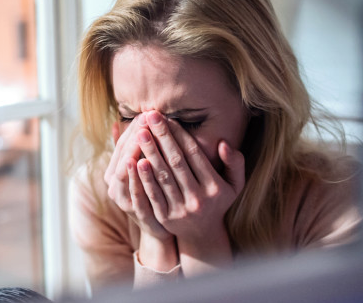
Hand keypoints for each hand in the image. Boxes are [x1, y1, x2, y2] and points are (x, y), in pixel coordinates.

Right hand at [104, 114, 171, 239]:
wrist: (161, 230)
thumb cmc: (152, 194)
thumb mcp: (139, 171)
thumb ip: (129, 150)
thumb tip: (115, 123)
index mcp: (113, 174)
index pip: (121, 146)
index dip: (132, 129)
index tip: (145, 113)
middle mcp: (114, 187)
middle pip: (123, 156)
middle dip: (135, 135)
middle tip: (147, 117)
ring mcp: (124, 200)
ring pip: (126, 171)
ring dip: (135, 150)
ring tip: (143, 132)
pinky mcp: (136, 213)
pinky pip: (135, 191)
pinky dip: (137, 176)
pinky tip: (142, 161)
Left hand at [135, 110, 244, 274]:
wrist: (202, 234)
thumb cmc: (217, 201)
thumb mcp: (235, 184)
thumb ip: (235, 162)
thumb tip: (223, 143)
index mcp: (215, 187)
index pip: (194, 155)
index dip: (179, 135)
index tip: (167, 118)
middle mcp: (199, 198)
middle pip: (176, 163)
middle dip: (162, 138)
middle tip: (149, 116)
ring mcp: (181, 209)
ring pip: (163, 177)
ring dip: (150, 153)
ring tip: (140, 133)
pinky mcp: (165, 218)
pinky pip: (153, 195)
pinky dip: (144, 178)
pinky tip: (135, 161)